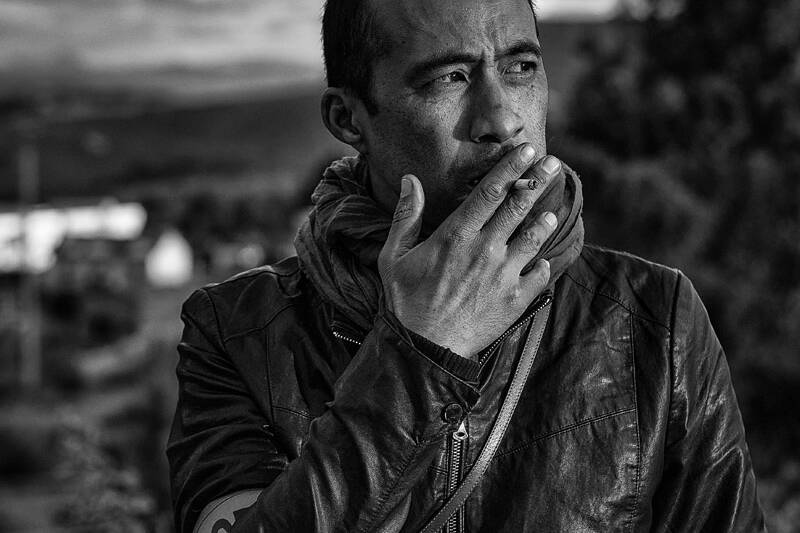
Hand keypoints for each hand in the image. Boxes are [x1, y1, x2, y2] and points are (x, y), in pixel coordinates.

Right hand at [378, 144, 562, 359]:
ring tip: (552, 211)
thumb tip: (411, 180)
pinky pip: (539, 276)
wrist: (423, 349)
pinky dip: (543, 266)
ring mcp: (504, 275)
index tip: (526, 149)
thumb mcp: (395, 257)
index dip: (511, 167)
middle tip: (553, 163)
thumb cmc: (405, 302)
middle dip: (538, 180)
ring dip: (544, 221)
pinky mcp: (515, 300)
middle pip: (518, 206)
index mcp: (456, 235)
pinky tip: (543, 260)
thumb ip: (406, 217)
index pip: (490, 191)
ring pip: (533, 238)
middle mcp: (485, 250)